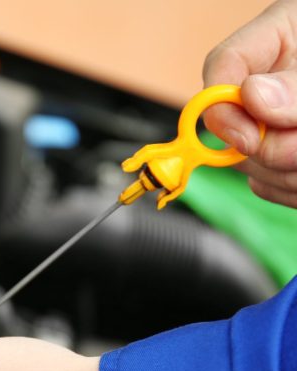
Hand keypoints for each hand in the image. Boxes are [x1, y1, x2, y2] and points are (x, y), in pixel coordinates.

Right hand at [203, 0, 296, 207]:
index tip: (248, 137)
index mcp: (274, 41)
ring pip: (257, 168)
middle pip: (237, 133)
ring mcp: (269, 128)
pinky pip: (275, 188)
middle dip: (275, 148)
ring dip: (293, 174)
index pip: (222, 68)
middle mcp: (263, 89)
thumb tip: (254, 97)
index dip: (223, 108)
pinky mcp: (280, 161)